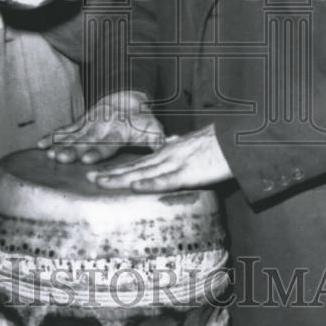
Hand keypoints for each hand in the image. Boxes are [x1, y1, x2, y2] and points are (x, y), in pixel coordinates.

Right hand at [38, 91, 163, 163]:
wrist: (128, 95)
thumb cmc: (143, 119)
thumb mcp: (154, 128)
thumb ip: (159, 141)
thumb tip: (171, 148)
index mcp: (119, 132)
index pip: (107, 143)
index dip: (97, 151)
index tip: (87, 159)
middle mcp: (101, 127)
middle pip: (85, 140)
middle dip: (73, 150)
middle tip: (61, 158)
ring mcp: (89, 123)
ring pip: (73, 135)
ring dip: (60, 144)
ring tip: (48, 153)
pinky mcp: (80, 122)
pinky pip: (64, 129)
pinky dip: (52, 136)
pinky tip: (40, 145)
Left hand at [85, 124, 233, 191]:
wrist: (238, 139)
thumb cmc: (218, 143)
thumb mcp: (193, 143)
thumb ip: (178, 144)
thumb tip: (168, 141)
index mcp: (169, 152)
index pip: (138, 162)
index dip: (118, 168)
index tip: (100, 173)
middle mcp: (167, 156)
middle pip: (134, 167)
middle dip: (111, 174)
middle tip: (88, 179)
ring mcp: (177, 164)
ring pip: (143, 172)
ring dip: (120, 178)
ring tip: (99, 182)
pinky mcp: (189, 172)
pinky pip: (166, 180)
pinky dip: (149, 183)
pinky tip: (134, 186)